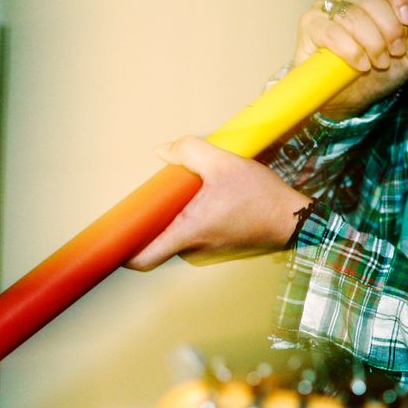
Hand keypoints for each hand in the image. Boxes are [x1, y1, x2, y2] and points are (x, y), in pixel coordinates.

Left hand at [126, 137, 310, 270]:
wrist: (295, 220)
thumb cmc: (261, 197)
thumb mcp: (224, 162)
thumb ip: (188, 150)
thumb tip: (163, 151)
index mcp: (188, 233)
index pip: (141, 257)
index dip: (121, 249)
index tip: (112, 234)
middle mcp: (193, 249)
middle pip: (155, 239)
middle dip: (153, 216)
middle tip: (158, 192)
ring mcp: (204, 252)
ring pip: (174, 234)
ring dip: (175, 214)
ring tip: (190, 190)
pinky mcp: (216, 248)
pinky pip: (191, 234)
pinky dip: (191, 217)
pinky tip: (207, 198)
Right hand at [299, 0, 407, 120]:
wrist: (347, 101)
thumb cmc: (376, 75)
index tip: (407, 22)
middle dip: (388, 28)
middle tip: (394, 52)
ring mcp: (324, 11)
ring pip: (352, 15)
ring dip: (371, 42)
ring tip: (378, 62)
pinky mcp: (310, 28)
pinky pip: (332, 32)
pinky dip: (351, 50)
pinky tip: (361, 64)